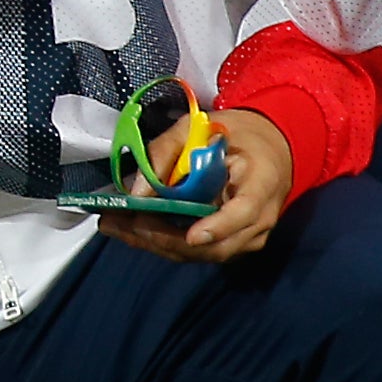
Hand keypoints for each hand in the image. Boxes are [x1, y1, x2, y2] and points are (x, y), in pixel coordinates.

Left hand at [106, 106, 299, 266]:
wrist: (266, 149)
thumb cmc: (233, 135)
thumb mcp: (198, 127)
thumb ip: (165, 151)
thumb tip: (138, 192)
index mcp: (261, 183)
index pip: (245, 212)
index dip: (219, 226)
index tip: (192, 236)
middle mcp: (260, 219)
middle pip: (216, 245)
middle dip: (166, 239)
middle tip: (124, 222)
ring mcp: (246, 238)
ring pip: (200, 254)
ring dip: (155, 243)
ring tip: (115, 225)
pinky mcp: (230, 244)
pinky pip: (196, 252)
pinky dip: (161, 242)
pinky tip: (129, 229)